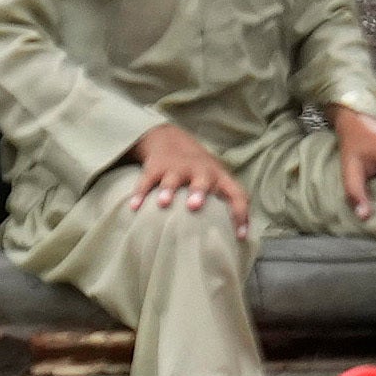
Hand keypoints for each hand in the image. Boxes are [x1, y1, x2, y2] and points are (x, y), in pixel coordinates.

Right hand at [125, 120, 249, 233]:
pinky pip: (146, 180)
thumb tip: (240, 238)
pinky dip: (140, 193)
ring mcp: (176, 167)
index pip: (236, 194)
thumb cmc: (199, 170)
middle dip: (199, 191)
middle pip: (203, 179)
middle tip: (194, 206)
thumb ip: (227, 201)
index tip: (239, 236)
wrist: (169, 137)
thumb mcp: (217, 180)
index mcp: (219, 176)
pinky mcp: (155, 166)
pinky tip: (134, 207)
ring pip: (172, 179)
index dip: (240, 213)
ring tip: (164, 204)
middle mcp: (200, 170)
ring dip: (168, 190)